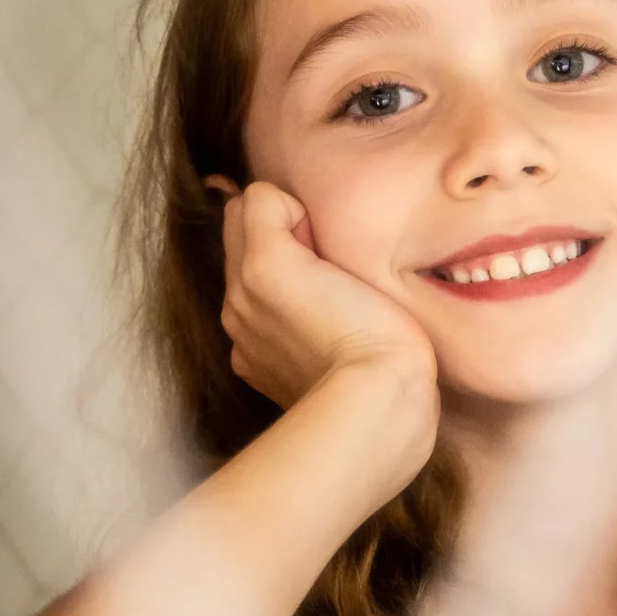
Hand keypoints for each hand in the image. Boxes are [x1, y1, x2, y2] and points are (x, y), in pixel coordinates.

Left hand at [216, 180, 437, 413]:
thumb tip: (275, 212)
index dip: (293, 211)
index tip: (321, 240)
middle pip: (251, 241)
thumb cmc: (357, 331)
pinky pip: (279, 329)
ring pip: (266, 285)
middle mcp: (239, 310)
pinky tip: (327, 335)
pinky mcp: (278, 379)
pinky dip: (296, 324)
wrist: (377, 410)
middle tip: (329, 267)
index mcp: (246, 275)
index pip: (253, 205)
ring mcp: (257, 348)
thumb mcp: (287, 259)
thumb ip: (266, 217)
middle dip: (285, 240)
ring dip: (292, 281)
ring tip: (334, 302)